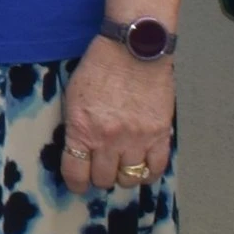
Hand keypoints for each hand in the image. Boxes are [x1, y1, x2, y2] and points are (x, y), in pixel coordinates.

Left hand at [62, 39, 178, 192]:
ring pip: (129, 178)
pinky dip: (148, 173)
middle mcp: (108, 139)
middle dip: (99, 178)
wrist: (133, 49)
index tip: (78, 184)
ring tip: (121, 167)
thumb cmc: (98, 67)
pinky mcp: (160, 135)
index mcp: (82, 129)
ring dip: (123, 176)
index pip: (75, 173)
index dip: (76, 183)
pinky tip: (142, 167)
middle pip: (103, 179)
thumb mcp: (73, 97)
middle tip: (100, 170)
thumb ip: (76, 126)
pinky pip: (156, 168)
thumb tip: (78, 150)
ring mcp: (137, 139)